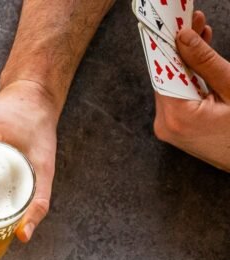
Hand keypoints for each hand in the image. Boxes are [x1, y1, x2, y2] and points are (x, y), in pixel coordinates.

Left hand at [152, 11, 229, 171]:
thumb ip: (207, 63)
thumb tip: (185, 37)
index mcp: (177, 117)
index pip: (163, 72)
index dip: (168, 43)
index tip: (173, 22)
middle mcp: (166, 125)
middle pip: (167, 76)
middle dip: (180, 47)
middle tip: (193, 21)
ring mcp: (169, 129)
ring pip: (173, 84)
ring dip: (186, 60)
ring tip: (200, 31)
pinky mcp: (177, 128)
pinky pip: (178, 96)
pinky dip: (189, 77)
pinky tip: (199, 59)